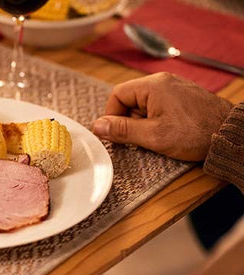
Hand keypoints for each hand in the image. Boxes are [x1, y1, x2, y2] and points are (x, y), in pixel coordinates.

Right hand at [92, 72, 232, 160]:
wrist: (230, 134)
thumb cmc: (195, 133)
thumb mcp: (153, 136)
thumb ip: (122, 130)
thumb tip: (97, 126)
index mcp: (153, 86)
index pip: (117, 95)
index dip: (111, 116)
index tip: (116, 134)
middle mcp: (163, 81)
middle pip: (130, 99)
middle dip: (129, 121)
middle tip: (139, 139)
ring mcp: (174, 88)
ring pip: (144, 104)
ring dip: (143, 122)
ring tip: (157, 137)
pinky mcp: (182, 97)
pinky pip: (158, 106)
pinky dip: (156, 120)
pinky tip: (167, 133)